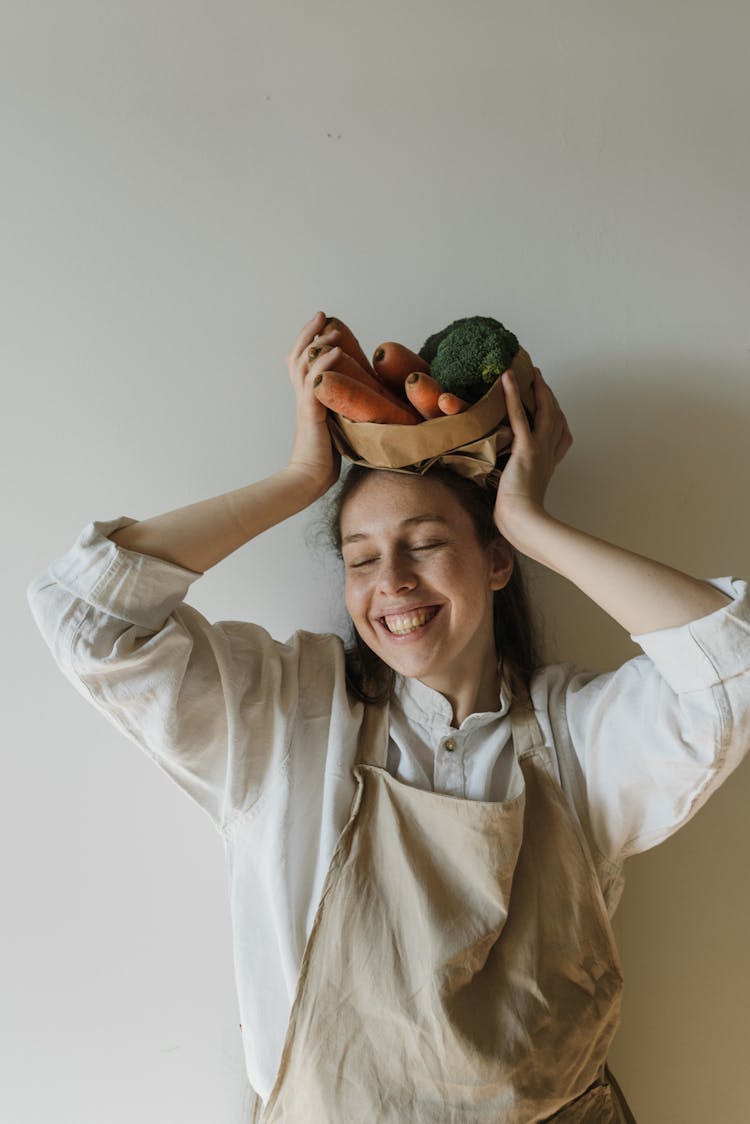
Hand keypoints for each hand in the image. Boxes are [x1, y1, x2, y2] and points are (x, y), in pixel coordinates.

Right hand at [285, 311, 342, 497]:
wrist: (307, 482)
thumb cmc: (323, 464)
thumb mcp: (336, 430)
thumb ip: (340, 414)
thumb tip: (359, 409)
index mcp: (306, 401)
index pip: (302, 365)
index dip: (309, 344)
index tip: (323, 327)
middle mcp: (302, 398)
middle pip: (296, 356)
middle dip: (309, 333)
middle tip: (321, 314)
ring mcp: (305, 405)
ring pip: (303, 364)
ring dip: (317, 342)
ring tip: (330, 326)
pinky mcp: (311, 414)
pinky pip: (316, 383)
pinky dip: (325, 364)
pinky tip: (337, 351)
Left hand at [493, 366, 572, 544]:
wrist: (523, 522)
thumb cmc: (518, 516)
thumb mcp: (517, 493)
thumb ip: (513, 482)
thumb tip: (500, 481)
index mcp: (549, 464)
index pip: (561, 435)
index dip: (558, 416)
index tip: (552, 404)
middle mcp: (549, 453)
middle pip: (556, 416)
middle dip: (549, 395)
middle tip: (538, 378)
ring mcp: (540, 448)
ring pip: (544, 410)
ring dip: (537, 388)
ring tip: (528, 372)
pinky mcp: (526, 448)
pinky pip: (520, 415)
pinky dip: (514, 394)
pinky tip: (508, 378)